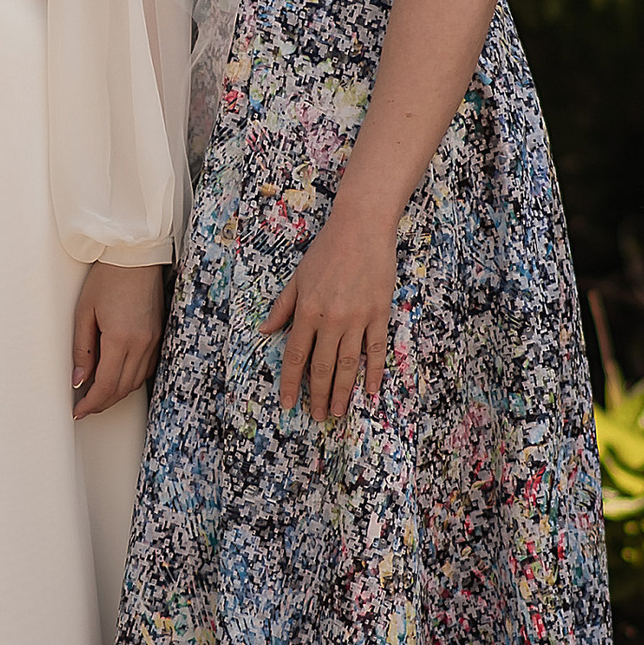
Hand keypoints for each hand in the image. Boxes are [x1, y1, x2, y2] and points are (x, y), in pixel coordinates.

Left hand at [73, 259, 163, 418]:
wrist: (135, 256)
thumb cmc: (108, 278)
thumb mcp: (84, 313)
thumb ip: (82, 350)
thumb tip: (79, 379)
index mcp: (121, 339)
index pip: (106, 385)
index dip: (91, 403)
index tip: (78, 411)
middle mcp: (142, 344)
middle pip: (122, 389)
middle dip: (102, 403)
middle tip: (85, 407)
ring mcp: (154, 340)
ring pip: (135, 381)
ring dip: (116, 393)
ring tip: (97, 395)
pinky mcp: (159, 335)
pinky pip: (146, 368)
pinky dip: (130, 379)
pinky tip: (117, 377)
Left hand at [261, 202, 394, 420]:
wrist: (362, 228)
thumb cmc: (327, 250)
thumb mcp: (297, 277)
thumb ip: (282, 307)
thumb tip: (264, 331)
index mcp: (307, 311)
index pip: (296, 356)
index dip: (292, 383)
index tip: (289, 403)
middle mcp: (330, 319)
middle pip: (322, 367)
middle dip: (318, 395)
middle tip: (317, 417)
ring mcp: (357, 318)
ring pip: (348, 364)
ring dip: (342, 392)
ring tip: (338, 412)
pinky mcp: (379, 314)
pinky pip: (375, 350)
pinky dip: (373, 373)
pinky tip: (369, 391)